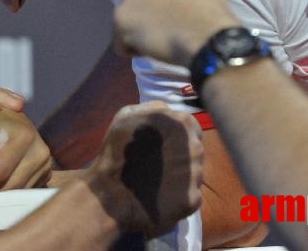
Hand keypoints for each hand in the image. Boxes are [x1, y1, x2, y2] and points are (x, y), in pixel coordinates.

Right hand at [84, 101, 202, 236]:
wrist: (111, 195)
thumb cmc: (117, 151)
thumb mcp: (126, 116)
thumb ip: (153, 108)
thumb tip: (168, 110)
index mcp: (181, 123)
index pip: (189, 125)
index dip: (176, 134)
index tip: (162, 143)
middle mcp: (194, 147)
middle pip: (194, 148)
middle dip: (179, 153)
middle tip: (158, 162)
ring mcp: (196, 174)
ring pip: (193, 171)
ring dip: (180, 174)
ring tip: (157, 180)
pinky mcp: (193, 198)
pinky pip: (189, 193)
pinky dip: (177, 194)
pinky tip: (161, 195)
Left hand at [113, 0, 239, 64]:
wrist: (206, 38)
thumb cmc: (213, 15)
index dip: (158, 0)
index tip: (168, 13)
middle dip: (142, 11)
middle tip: (159, 27)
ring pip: (125, 18)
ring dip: (135, 30)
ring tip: (154, 42)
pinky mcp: (120, 20)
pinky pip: (119, 42)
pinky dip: (130, 50)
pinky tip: (149, 52)